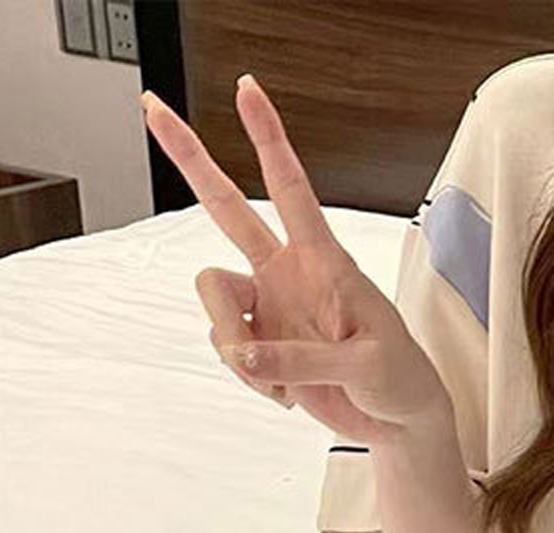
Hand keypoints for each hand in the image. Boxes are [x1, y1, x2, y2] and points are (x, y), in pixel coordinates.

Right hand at [140, 74, 453, 443]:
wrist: (397, 421)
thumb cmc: (400, 380)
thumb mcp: (365, 366)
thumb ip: (303, 358)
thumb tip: (246, 356)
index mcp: (325, 261)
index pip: (291, 189)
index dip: (269, 139)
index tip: (248, 91)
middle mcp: (288, 274)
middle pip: (226, 208)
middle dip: (190, 157)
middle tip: (153, 107)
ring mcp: (269, 307)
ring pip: (213, 298)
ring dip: (233, 342)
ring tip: (278, 379)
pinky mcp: (258, 343)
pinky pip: (227, 350)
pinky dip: (250, 377)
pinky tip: (287, 392)